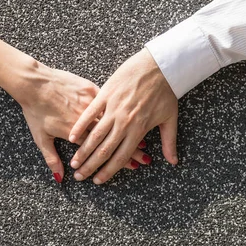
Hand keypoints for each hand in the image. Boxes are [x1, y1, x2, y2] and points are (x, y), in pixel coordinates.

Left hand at [19, 65, 150, 182]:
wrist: (35, 83)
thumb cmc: (35, 110)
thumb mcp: (40, 137)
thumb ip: (51, 158)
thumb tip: (59, 178)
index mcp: (75, 134)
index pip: (100, 150)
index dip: (117, 160)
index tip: (131, 166)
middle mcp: (86, 121)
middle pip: (112, 139)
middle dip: (130, 151)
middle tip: (144, 160)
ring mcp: (90, 104)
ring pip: (114, 122)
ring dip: (129, 132)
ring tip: (144, 143)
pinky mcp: (91, 90)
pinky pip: (109, 104)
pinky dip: (121, 112)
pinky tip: (133, 117)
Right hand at [68, 48, 178, 183]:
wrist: (159, 65)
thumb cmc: (166, 91)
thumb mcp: (170, 119)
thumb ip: (169, 142)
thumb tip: (173, 162)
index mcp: (139, 129)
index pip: (120, 156)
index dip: (108, 171)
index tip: (98, 180)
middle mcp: (124, 122)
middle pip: (104, 149)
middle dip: (91, 166)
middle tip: (80, 177)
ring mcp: (113, 108)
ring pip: (95, 135)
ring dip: (83, 151)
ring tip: (75, 162)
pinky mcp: (105, 94)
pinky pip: (90, 113)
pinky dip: (80, 126)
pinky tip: (72, 136)